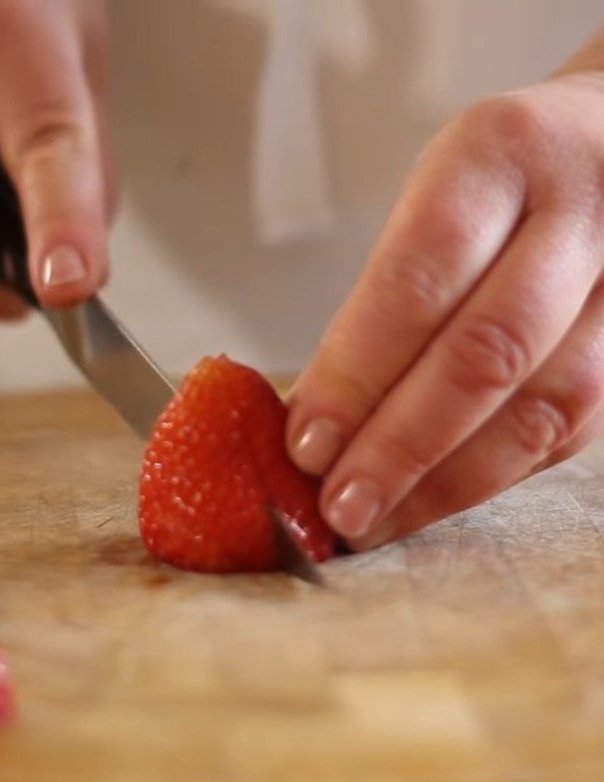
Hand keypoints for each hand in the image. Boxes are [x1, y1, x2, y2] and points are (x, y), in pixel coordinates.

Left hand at [287, 73, 603, 550]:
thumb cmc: (498, 183)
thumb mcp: (434, 200)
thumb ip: (384, 302)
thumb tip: (317, 420)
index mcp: (496, 156)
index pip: (415, 282)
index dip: (356, 376)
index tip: (306, 444)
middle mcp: (578, 211)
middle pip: (485, 353)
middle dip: (401, 448)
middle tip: (338, 509)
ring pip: (543, 406)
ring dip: (449, 482)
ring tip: (378, 523)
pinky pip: (573, 428)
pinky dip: (494, 474)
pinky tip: (437, 498)